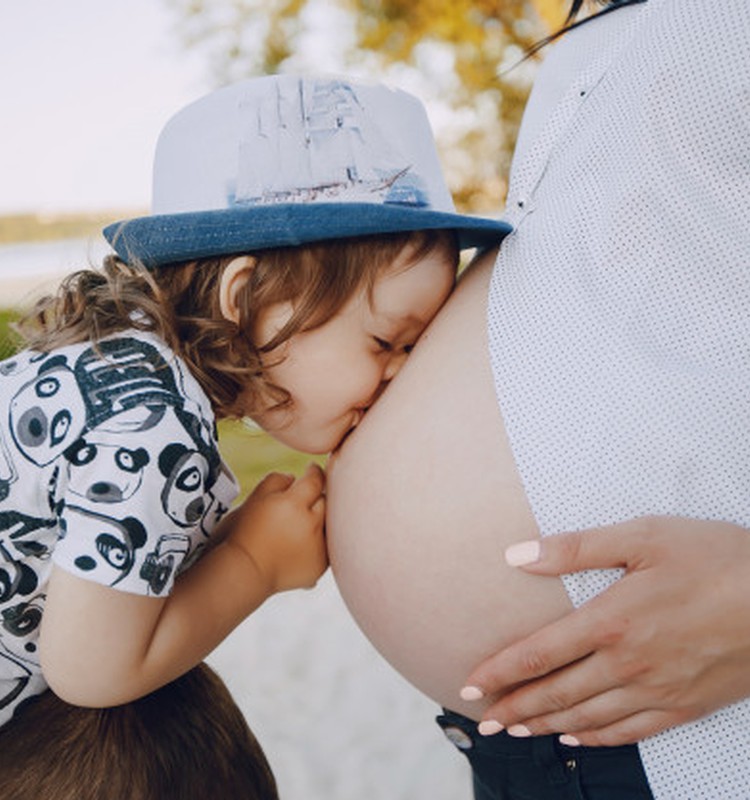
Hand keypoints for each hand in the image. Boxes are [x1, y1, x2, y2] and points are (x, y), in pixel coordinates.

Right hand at [222, 463, 327, 593]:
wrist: (243, 572)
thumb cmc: (243, 532)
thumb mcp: (254, 498)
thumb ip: (277, 480)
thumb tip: (295, 479)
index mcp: (293, 504)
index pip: (315, 479)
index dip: (314, 472)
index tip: (311, 470)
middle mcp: (310, 525)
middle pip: (326, 501)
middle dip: (317, 497)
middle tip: (305, 499)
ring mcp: (317, 547)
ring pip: (330, 524)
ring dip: (320, 520)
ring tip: (301, 523)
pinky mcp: (319, 565)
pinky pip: (327, 546)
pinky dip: (319, 541)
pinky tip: (302, 543)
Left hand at [462, 516, 749, 745]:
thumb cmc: (714, 558)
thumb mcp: (643, 536)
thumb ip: (575, 548)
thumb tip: (516, 556)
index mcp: (610, 620)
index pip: (538, 654)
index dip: (499, 673)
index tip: (469, 688)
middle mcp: (627, 664)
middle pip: (555, 693)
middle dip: (513, 709)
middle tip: (482, 722)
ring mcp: (658, 690)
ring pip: (587, 717)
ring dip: (545, 726)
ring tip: (515, 732)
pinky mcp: (686, 705)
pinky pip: (631, 732)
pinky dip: (597, 738)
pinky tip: (577, 737)